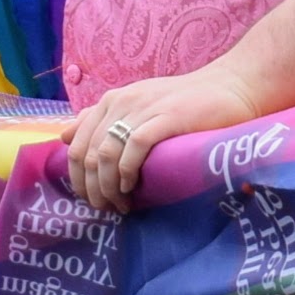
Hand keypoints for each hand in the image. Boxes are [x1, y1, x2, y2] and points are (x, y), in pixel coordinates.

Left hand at [62, 65, 261, 211]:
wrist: (231, 87)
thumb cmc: (185, 101)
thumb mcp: (138, 104)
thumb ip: (101, 118)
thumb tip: (64, 136)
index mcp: (111, 101)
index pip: (76, 145)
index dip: (78, 178)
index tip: (90, 199)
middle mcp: (121, 102)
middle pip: (88, 154)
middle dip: (91, 188)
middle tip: (105, 208)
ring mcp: (143, 109)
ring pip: (105, 154)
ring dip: (107, 187)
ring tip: (118, 204)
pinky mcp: (166, 117)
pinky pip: (133, 147)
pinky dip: (126, 172)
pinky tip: (130, 187)